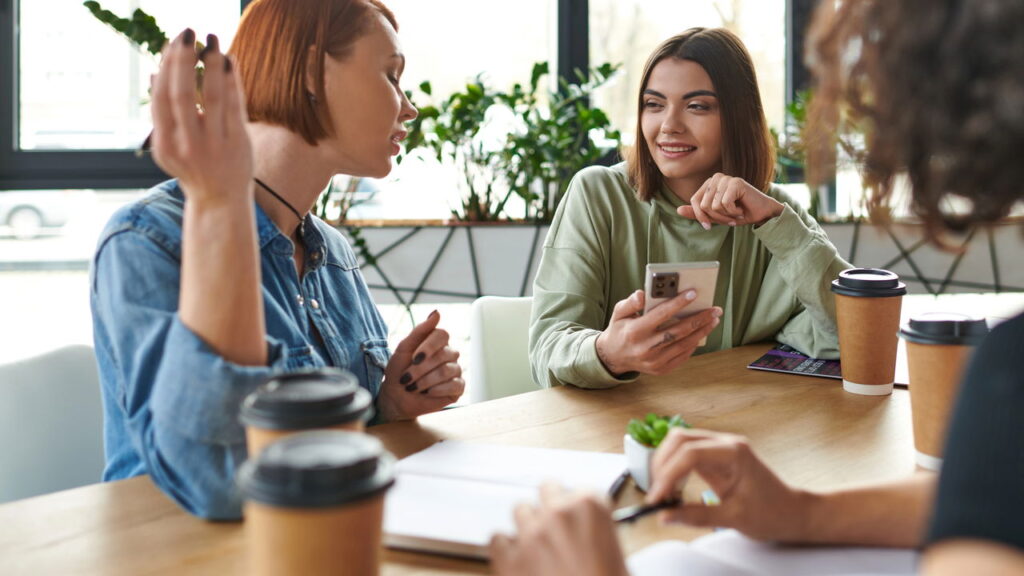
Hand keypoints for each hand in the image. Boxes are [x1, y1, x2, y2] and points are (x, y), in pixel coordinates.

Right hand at [150, 29, 252, 207]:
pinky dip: (233, 80)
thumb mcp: (168, 146)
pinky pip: (236, 105)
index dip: (165, 67)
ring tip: (211, 39)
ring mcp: (216, 145)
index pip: (161, 98)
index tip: (171, 42)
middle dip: (184, 59)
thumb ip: (162, 114)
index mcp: (165, 144)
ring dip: (212, 64)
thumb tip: (155, 73)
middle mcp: (189, 145)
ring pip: (213, 97)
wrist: (220, 201)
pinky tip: (229, 59)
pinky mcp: (239, 143)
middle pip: (183, 94)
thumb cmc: (192, 167)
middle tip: (187, 32)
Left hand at [376, 310, 463, 421]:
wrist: (396, 397)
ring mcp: (455, 370)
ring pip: (447, 371)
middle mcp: (449, 354)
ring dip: (425, 381)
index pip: (443, 335)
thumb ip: (420, 330)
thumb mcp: (403, 348)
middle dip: (421, 369)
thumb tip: (437, 312)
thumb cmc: (399, 371)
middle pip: (444, 355)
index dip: (429, 346)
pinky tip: (427, 393)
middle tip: (406, 378)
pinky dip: (437, 390)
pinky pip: (455, 385)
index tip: (414, 358)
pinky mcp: (458, 388)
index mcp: (437, 342)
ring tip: (413, 387)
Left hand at [490, 484, 628, 575]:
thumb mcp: (617, 556)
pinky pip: (498, 539)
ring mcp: (530, 534)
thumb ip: (598, 534)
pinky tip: (516, 558)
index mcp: (591, 507)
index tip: (578, 519)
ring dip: (528, 524)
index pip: (580, 491)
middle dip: (551, 506)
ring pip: (520, 510)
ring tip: (538, 545)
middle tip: (556, 525)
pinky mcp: (509, 558)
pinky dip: (505, 547)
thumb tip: (586, 536)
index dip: (578, 508)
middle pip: (547, 490)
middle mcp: (558, 513)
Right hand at [595, 289, 721, 375]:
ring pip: (684, 344)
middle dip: (699, 319)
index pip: (661, 315)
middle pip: (678, 331)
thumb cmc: (620, 329)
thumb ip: (630, 302)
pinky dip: (694, 344)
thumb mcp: (619, 313)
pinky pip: (683, 356)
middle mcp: (645, 348)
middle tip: (715, 309)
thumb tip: (643, 294)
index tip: (694, 293)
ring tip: (714, 320)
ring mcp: (654, 361)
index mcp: (635, 331)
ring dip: (702, 331)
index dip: (678, 303)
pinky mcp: (661, 369)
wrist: (614, 357)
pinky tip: (702, 333)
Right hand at [646, 428, 811, 541]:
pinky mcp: (716, 457)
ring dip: (666, 464)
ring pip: (680, 443)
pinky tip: (674, 488)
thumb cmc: (773, 513)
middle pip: (679, 440)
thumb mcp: (733, 518)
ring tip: (664, 492)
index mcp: (734, 452)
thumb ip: (696, 516)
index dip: (668, 475)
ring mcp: (720, 448)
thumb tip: (665, 516)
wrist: (793, 512)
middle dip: (662, 465)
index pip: (690, 454)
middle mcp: (726, 443)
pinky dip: (674, 468)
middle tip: (656, 493)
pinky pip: (687, 454)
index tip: (657, 497)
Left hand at [678, 173, 783, 228]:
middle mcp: (716, 178)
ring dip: (726, 215)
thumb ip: (697, 213)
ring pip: (713, 206)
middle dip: (716, 218)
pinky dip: (733, 212)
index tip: (709, 226)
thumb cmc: (738, 213)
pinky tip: (741, 208)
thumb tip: (678, 210)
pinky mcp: (735, 182)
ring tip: (736, 212)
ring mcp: (726, 178)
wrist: (761, 214)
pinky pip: (724, 204)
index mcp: (709, 183)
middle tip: (729, 217)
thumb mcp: (715, 216)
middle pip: (703, 206)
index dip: (701, 217)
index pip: (694, 202)